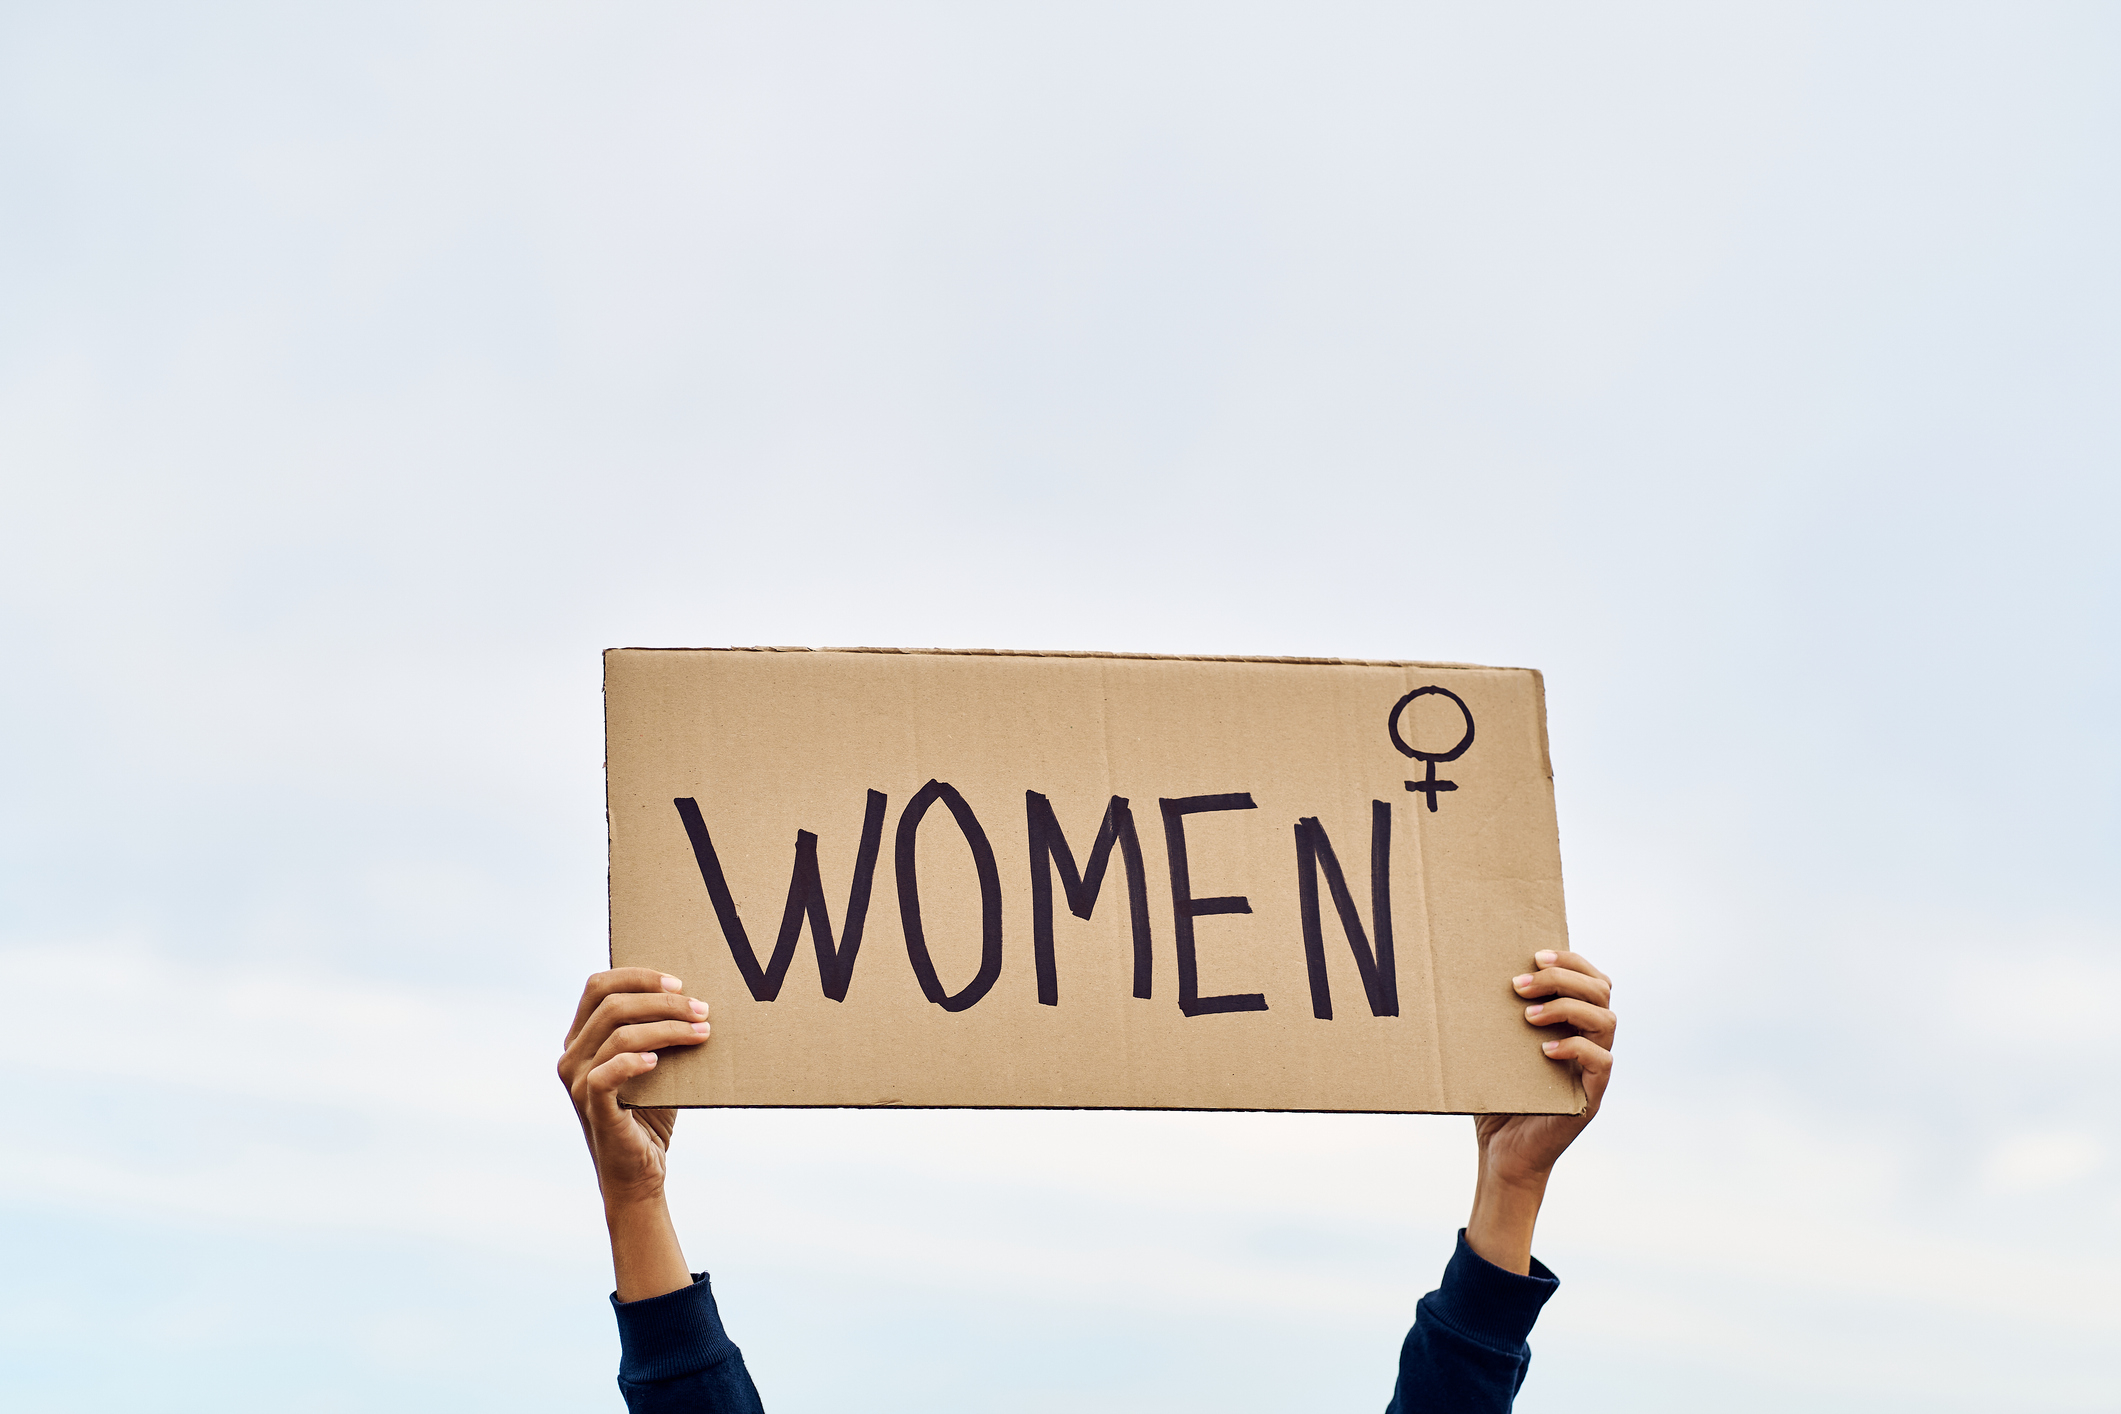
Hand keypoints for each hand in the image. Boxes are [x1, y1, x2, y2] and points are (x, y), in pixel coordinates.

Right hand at [559, 968, 710, 1300]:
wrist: (641, 1173)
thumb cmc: (650, 1114)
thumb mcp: (656, 1064)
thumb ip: (660, 1032)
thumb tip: (698, 998)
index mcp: (581, 1038)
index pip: (598, 986)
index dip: (638, 976)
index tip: (679, 983)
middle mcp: (571, 1056)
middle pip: (611, 1003)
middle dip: (662, 1001)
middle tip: (702, 1009)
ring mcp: (577, 1082)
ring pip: (618, 1033)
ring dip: (666, 1027)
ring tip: (702, 1032)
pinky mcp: (592, 1108)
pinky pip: (606, 1074)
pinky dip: (635, 1060)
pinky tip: (660, 1061)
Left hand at [1464, 949, 1614, 1272]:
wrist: (1502, 1154)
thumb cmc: (1495, 1098)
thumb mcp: (1494, 1049)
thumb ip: (1493, 1017)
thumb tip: (1458, 974)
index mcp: (1572, 1023)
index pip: (1590, 977)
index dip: (1571, 960)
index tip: (1535, 954)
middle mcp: (1589, 1041)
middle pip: (1601, 990)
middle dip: (1564, 977)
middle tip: (1521, 983)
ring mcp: (1593, 1069)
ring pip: (1606, 1019)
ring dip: (1567, 1007)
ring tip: (1527, 1015)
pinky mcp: (1591, 1097)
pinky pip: (1602, 1061)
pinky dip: (1575, 1048)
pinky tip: (1543, 1050)